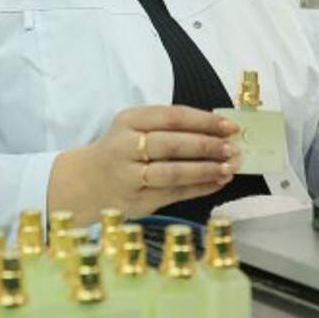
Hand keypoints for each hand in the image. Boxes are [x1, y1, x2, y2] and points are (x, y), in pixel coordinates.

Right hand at [47, 104, 239, 225]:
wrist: (86, 182)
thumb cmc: (121, 150)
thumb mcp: (134, 127)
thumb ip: (170, 127)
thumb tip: (218, 131)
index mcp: (128, 120)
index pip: (171, 117)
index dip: (203, 121)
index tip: (229, 126)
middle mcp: (125, 146)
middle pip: (172, 144)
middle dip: (207, 146)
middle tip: (232, 148)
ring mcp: (129, 176)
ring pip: (173, 172)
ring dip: (205, 170)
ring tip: (229, 168)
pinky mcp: (136, 201)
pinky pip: (173, 194)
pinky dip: (199, 188)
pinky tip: (217, 183)